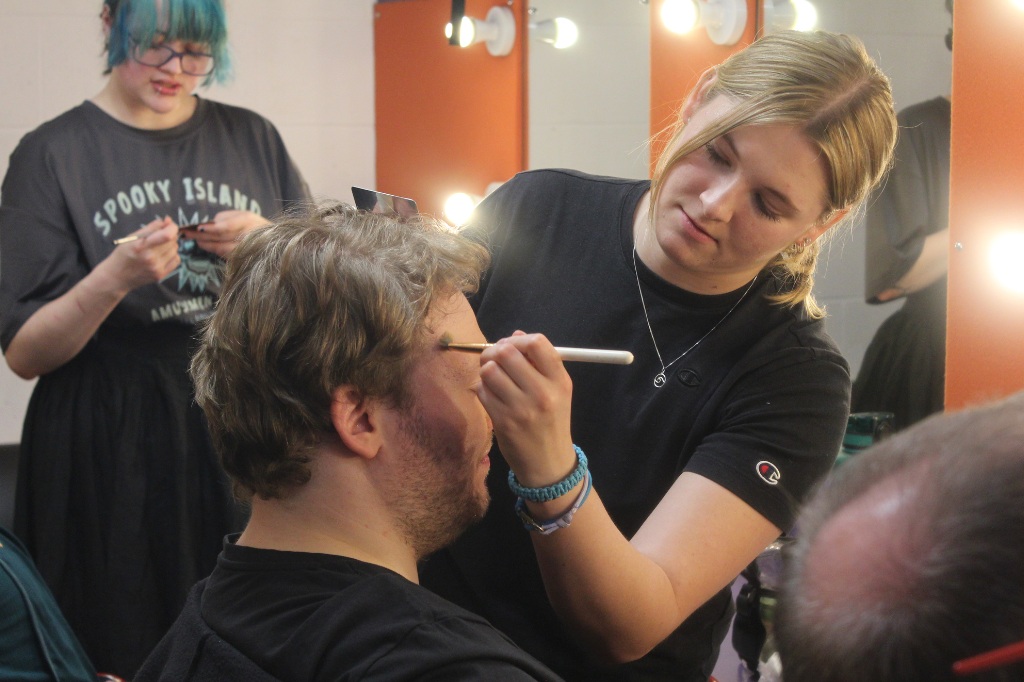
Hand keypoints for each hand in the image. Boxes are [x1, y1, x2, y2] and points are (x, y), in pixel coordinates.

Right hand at [107, 216, 180, 290]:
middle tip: (159, 237)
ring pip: (175, 249)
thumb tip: (168, 220)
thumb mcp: (132, 237)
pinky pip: (176, 260)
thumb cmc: (124, 254)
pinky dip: (172, 255)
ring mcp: (156, 268)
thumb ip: (152, 227)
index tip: (169, 224)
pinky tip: (163, 255)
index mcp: (141, 246)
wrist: (117, 276)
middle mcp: (150, 258)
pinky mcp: (160, 275)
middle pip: (172, 241)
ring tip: (158, 247)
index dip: (172, 227)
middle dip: (169, 235)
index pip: (167, 235)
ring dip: (170, 245)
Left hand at [179, 209, 270, 256]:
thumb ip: (227, 218)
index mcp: (247, 221)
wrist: (275, 242)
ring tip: (193, 239)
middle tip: (187, 233)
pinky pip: (224, 254)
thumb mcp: (244, 215)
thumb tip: (210, 225)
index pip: (225, 227)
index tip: (198, 228)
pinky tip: (205, 245)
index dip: (211, 229)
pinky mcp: (243, 258)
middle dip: (202, 236)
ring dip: (205, 244)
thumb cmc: (255, 225)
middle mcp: (247, 236)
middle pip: (220, 238)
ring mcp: (245, 249)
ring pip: (220, 248)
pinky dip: (213, 249)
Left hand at [476, 332, 575, 486]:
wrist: (548, 464)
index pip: (537, 343)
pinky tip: (491, 396)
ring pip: (489, 371)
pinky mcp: (503, 421)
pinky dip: (482, 389)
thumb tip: (515, 335)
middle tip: (495, 359)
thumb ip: (539, 362)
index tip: (512, 346)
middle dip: (495, 351)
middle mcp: (542, 393)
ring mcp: (521, 408)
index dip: (518, 339)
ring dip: (486, 370)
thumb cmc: (551, 421)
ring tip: (493, 378)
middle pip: (507, 352)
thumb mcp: (556, 391)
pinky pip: (481, 391)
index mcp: (560, 381)